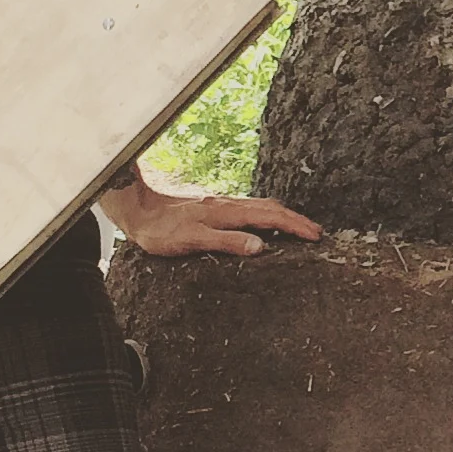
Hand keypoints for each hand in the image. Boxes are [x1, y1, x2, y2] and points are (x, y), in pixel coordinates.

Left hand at [107, 168, 322, 257]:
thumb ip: (226, 242)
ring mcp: (221, 205)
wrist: (137, 211)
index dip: (295, 226)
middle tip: (316, 233)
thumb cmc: (160, 230)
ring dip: (283, 218)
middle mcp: (227, 205)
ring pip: (261, 207)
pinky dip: (267, 217)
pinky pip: (249, 210)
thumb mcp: (191, 240)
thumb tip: (260, 246)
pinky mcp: (214, 209)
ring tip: (299, 229)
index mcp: (227, 212)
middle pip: (271, 208)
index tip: (315, 236)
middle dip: (296, 220)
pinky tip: (266, 226)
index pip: (270, 217)